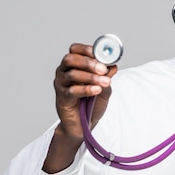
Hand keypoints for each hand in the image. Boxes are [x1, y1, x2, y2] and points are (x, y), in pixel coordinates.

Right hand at [43, 43, 117, 172]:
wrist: (84, 125)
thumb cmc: (92, 104)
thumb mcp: (104, 88)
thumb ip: (107, 76)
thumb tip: (113, 65)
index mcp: (73, 65)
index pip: (75, 49)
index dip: (86, 49)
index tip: (100, 53)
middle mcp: (63, 72)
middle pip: (70, 59)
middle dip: (88, 62)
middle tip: (102, 69)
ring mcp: (61, 84)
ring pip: (72, 74)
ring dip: (90, 77)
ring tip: (104, 82)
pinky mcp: (61, 98)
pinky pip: (72, 91)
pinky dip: (86, 89)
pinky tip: (97, 90)